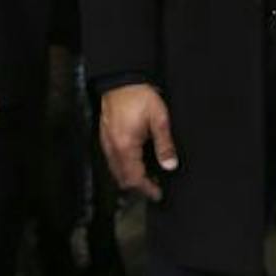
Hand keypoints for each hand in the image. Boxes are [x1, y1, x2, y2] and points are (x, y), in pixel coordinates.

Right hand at [100, 83, 175, 201]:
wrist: (122, 80)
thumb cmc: (140, 96)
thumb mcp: (159, 119)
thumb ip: (165, 145)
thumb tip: (170, 166)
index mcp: (125, 146)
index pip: (134, 178)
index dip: (146, 189)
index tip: (158, 194)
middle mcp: (113, 148)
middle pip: (123, 178)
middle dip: (138, 186)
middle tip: (155, 187)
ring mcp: (107, 143)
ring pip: (116, 171)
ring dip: (131, 177)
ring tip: (149, 176)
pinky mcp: (105, 138)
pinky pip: (113, 161)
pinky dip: (124, 167)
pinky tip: (136, 162)